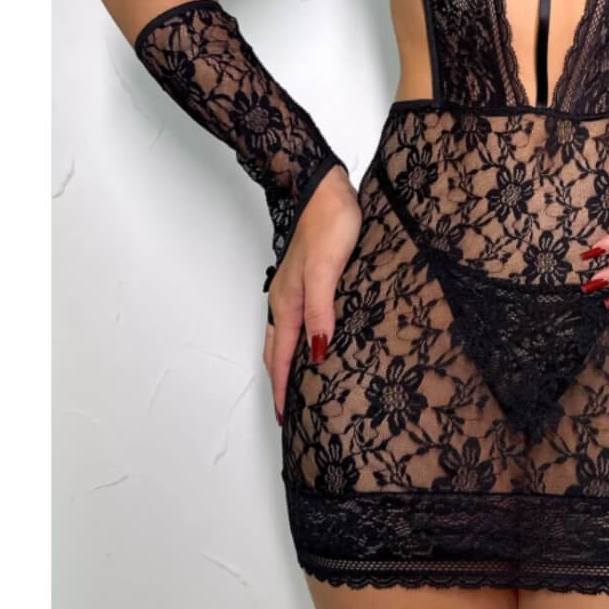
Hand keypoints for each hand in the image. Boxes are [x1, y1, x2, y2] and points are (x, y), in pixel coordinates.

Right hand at [263, 164, 360, 425]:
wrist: (326, 189)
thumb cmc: (328, 225)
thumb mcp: (326, 270)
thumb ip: (321, 310)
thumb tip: (317, 353)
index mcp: (289, 303)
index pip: (284, 358)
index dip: (284, 390)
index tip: (284, 420)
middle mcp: (287, 300)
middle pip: (280, 351)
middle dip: (281, 383)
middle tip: (288, 412)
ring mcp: (296, 288)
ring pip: (288, 335)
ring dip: (289, 362)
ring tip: (299, 385)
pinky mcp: (309, 277)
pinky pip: (300, 318)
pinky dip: (300, 339)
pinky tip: (315, 339)